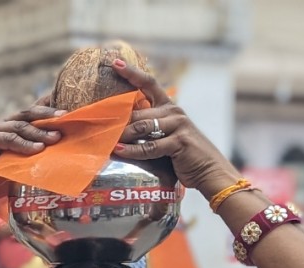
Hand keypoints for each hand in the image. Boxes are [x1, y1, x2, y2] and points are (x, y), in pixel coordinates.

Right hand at [0, 98, 63, 204]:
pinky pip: (9, 139)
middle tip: (65, 116)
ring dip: (39, 132)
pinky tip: (37, 149)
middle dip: (48, 114)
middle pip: (28, 113)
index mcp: (13, 125)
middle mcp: (3, 123)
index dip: (48, 104)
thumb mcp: (25, 158)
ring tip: (55, 137)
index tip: (67, 104)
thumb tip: (62, 145)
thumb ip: (37, 148)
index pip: (33, 110)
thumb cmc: (3, 176)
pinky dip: (24, 144)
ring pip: (20, 125)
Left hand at [109, 59, 236, 195]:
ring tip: (103, 142)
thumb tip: (116, 130)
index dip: (131, 73)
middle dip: (116, 121)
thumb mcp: (163, 137)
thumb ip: (145, 130)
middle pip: (137, 112)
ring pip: (141, 126)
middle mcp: (174, 112)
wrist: (209, 170)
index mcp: (168, 107)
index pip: (149, 84)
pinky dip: (132, 150)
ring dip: (121, 135)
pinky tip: (118, 150)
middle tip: (94, 126)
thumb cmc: (181, 156)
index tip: (114, 62)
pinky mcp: (179, 141)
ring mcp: (178, 125)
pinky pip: (149, 146)